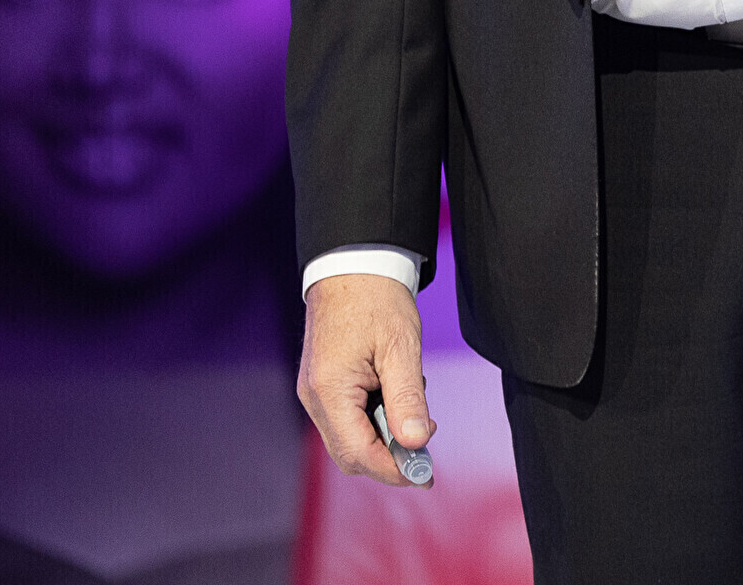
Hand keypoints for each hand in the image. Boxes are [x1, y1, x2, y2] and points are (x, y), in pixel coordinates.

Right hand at [299, 272, 432, 486]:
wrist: (354, 267)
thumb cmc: (377, 301)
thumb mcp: (401, 349)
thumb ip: (408, 399)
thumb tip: (416, 442)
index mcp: (330, 391)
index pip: (358, 453)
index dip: (393, 469)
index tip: (425, 475)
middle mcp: (315, 399)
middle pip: (351, 453)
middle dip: (390, 456)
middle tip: (427, 442)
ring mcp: (316, 393)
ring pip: (351, 437)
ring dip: (386, 435)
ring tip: (415, 405)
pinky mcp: (323, 386)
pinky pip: (349, 418)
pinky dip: (377, 418)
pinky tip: (399, 394)